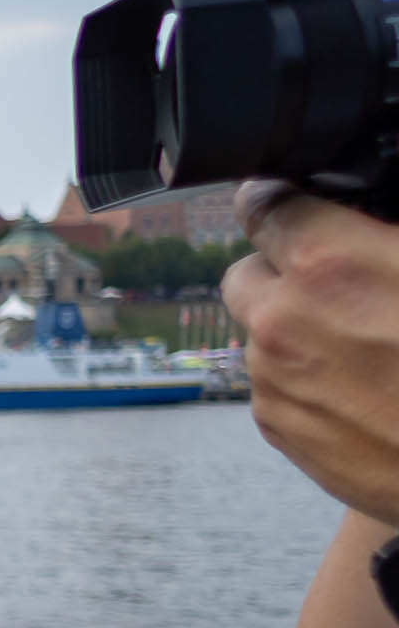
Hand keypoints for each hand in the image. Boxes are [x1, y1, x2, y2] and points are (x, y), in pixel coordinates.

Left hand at [226, 182, 398, 526]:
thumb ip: (384, 235)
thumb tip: (369, 221)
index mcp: (330, 265)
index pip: (263, 204)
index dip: (282, 202)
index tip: (296, 206)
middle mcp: (283, 319)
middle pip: (245, 270)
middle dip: (280, 270)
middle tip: (336, 283)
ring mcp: (272, 376)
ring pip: (258, 329)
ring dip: (293, 327)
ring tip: (364, 343)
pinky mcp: (276, 425)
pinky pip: (271, 380)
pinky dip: (302, 376)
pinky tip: (360, 385)